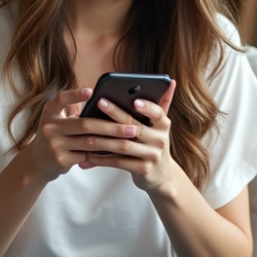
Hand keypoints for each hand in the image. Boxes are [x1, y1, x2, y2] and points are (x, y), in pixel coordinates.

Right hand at [25, 87, 141, 182]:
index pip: (61, 99)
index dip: (75, 95)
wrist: (38, 161)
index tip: (91, 91)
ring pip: (90, 142)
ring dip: (113, 141)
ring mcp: (54, 144)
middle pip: (85, 124)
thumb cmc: (57, 135)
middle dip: (111, 126)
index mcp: (49, 112)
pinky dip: (103, 154)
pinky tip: (118, 152)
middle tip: (131, 126)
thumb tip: (105, 103)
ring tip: (129, 140)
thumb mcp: (58, 120)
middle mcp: (50, 127)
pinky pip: (87, 156)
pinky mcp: (61, 160)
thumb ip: (74, 112)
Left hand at [80, 79, 181, 194]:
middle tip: (99, 101)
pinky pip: (119, 162)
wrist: (162, 176)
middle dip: (116, 113)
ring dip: (102, 139)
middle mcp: (160, 140)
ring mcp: (152, 156)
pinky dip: (102, 158)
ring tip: (85, 132)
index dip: (147, 107)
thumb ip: (162, 104)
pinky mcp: (142, 169)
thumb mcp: (160, 126)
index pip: (158, 113)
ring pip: (123, 145)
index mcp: (163, 125)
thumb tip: (170, 81)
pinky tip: (88, 155)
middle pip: (134, 126)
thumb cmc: (153, 144)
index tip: (135, 100)